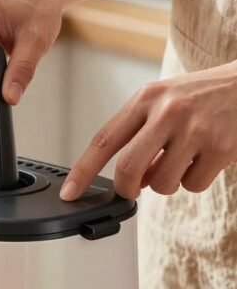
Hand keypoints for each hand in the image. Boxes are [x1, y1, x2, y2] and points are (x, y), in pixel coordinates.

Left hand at [60, 63, 236, 200]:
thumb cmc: (200, 95)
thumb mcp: (164, 102)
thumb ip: (141, 135)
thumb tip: (133, 180)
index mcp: (147, 98)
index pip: (104, 139)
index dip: (83, 170)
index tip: (69, 192)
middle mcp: (167, 112)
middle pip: (128, 169)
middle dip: (126, 188)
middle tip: (133, 189)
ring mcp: (194, 130)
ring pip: (162, 184)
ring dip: (168, 182)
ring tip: (182, 159)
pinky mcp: (220, 148)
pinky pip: (192, 185)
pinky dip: (195, 180)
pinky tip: (204, 158)